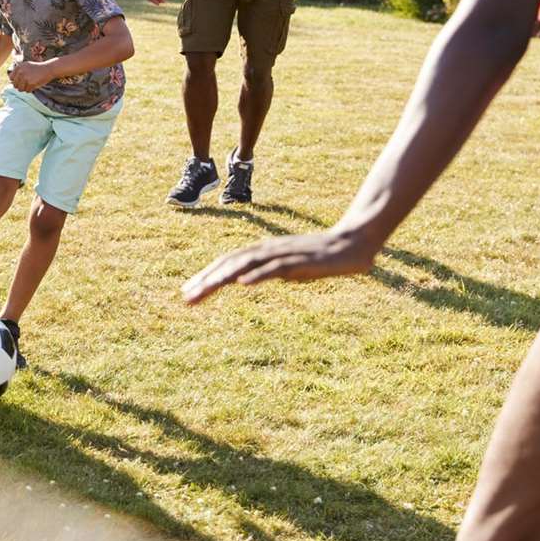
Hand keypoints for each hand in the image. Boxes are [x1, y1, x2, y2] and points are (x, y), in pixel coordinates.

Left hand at [8, 60, 52, 91]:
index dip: (16, 81)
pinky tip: (35, 85)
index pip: (11, 78)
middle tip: (27, 83)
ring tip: (30, 84)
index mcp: (18, 67)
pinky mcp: (31, 83)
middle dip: (20, 86)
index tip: (21, 81)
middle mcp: (20, 72)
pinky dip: (30, 90)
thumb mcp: (26, 66)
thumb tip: (10, 82)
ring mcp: (25, 78)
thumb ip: (18, 72)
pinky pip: (27, 91)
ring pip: (20, 89)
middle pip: (15, 85)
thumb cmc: (37, 69)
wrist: (48, 69)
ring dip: (25, 89)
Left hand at [181, 226, 382, 304]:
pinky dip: (257, 275)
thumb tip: (251, 279)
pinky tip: (242, 284)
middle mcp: (268, 249)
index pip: (228, 262)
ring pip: (246, 264)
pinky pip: (274, 268)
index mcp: (264, 251)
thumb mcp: (289, 268)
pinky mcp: (300, 261)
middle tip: (185, 297)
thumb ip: (269, 272)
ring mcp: (283, 254)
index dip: (206, 275)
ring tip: (204, 291)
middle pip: (230, 262)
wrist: (354, 243)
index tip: (187, 292)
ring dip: (223, 278)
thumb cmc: (322, 259)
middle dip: (206, 280)